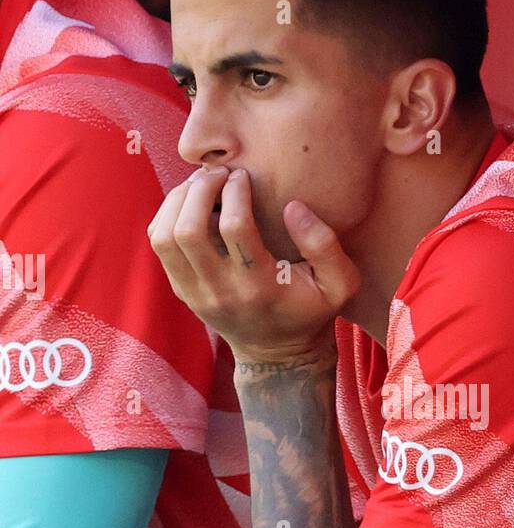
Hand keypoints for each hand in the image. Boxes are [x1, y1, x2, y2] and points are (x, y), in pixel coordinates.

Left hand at [148, 167, 359, 362]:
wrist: (278, 354)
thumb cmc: (311, 310)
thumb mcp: (340, 283)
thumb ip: (325, 244)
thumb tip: (292, 208)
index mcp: (260, 286)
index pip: (235, 227)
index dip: (236, 191)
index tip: (244, 175)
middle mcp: (221, 291)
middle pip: (188, 230)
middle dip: (200, 190)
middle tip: (217, 173)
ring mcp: (196, 294)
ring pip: (164, 237)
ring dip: (178, 201)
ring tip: (200, 185)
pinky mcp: (183, 291)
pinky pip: (160, 246)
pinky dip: (168, 216)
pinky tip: (190, 204)